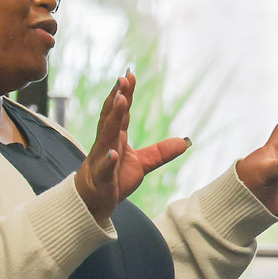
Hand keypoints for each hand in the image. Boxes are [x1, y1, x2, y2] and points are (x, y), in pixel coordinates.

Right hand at [73, 73, 189, 224]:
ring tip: (119, 101)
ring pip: (106, 136)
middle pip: (111, 117)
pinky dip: (108, 160)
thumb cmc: (114, 180)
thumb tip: (184, 142)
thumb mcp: (142, 164)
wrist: (93, 203)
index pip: (121, 113)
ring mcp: (101, 159)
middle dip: (116, 98)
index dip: (125, 94)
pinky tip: (113, 153)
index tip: (130, 75)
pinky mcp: (101, 178)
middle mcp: (106, 144)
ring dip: (112, 118)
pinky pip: (104, 168)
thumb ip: (160, 152)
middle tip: (123, 79)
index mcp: (115, 138)